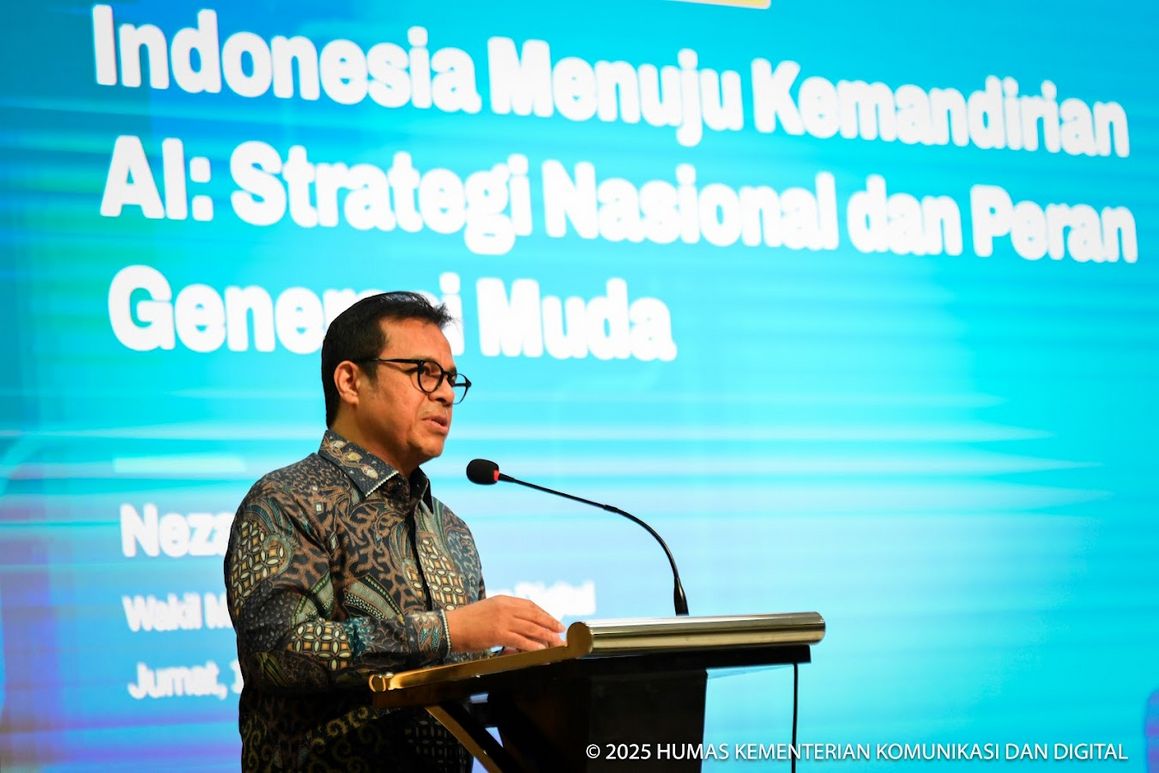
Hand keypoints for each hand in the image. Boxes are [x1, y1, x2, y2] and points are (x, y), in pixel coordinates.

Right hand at [445, 595, 564, 652]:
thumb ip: (503, 612)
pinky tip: (542, 651)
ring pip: (531, 628)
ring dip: (547, 636)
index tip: (553, 621)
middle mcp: (505, 607)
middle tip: (561, 632)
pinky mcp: (498, 634)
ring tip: (557, 643)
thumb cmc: (466, 621)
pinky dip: (534, 646)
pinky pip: (521, 640)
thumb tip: (519, 622)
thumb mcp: (488, 609)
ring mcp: (502, 620)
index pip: (530, 605)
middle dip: (550, 624)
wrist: (449, 627)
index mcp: (503, 599)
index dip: (544, 614)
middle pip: (534, 615)